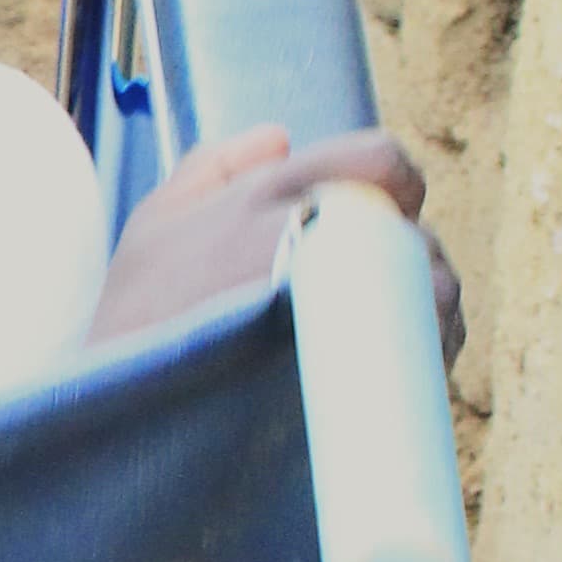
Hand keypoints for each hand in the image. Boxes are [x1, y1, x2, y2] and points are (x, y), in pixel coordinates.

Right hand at [95, 125, 464, 362]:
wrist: (127, 423)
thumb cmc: (137, 324)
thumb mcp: (151, 228)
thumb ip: (211, 168)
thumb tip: (278, 138)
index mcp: (272, 197)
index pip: (380, 160)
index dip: (391, 185)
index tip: (376, 214)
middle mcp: (319, 238)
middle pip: (413, 233)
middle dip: (400, 259)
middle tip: (362, 294)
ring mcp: (351, 305)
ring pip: (434, 288)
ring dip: (418, 308)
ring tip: (372, 341)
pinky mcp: (371, 371)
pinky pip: (434, 346)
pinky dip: (425, 352)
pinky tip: (383, 374)